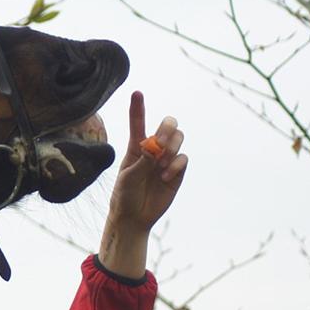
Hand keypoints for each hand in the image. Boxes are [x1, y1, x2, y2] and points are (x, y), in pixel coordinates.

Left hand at [99, 91, 188, 279]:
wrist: (134, 217)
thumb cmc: (125, 195)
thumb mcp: (128, 177)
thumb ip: (142, 161)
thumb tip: (154, 146)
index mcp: (135, 146)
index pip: (138, 122)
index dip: (138, 107)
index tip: (137, 92)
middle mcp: (153, 149)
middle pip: (168, 124)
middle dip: (167, 128)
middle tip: (160, 142)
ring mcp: (167, 160)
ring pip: (178, 139)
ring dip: (171, 148)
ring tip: (160, 165)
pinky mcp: (177, 172)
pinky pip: (184, 159)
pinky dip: (176, 164)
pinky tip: (165, 176)